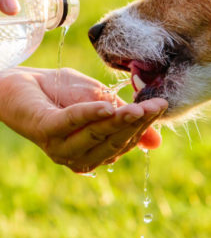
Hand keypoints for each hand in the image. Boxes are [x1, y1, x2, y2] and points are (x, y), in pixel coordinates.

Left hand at [0, 67, 167, 172]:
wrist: (21, 81)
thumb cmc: (60, 91)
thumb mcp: (99, 102)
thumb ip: (123, 119)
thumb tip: (157, 143)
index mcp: (92, 151)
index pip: (124, 142)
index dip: (144, 125)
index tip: (162, 106)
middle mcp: (76, 156)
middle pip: (113, 141)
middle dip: (137, 123)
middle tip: (156, 106)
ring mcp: (59, 145)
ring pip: (96, 135)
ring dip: (119, 121)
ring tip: (139, 108)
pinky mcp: (45, 129)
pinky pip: (71, 123)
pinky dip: (90, 114)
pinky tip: (107, 106)